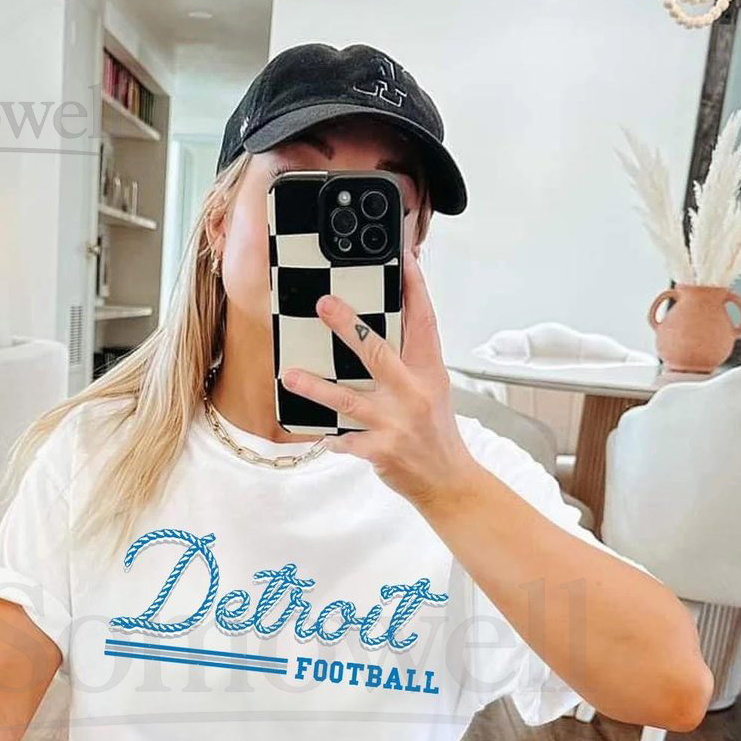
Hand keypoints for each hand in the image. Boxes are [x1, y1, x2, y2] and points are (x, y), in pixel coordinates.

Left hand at [278, 246, 477, 510]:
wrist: (448, 481)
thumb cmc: (436, 433)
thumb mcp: (432, 390)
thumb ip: (410, 361)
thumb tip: (379, 331)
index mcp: (429, 372)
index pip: (424, 322)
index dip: (415, 289)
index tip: (403, 259)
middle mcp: (413, 393)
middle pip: (377, 351)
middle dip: (348, 327)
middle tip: (323, 304)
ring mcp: (396, 422)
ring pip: (349, 398)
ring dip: (317, 387)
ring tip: (291, 375)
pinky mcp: (381, 450)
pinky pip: (345, 440)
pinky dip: (330, 438)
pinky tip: (317, 435)